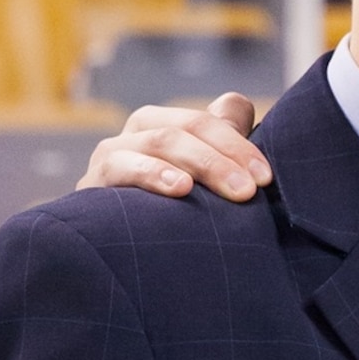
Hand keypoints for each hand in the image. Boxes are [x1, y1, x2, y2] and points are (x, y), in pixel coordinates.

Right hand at [79, 93, 270, 201]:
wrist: (112, 255)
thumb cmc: (166, 216)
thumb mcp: (199, 180)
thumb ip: (220, 140)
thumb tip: (238, 104)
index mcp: (167, 125)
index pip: (208, 120)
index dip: (240, 143)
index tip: (266, 178)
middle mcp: (139, 132)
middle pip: (188, 126)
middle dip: (226, 156)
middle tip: (252, 190)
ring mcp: (113, 153)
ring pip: (160, 141)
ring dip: (202, 163)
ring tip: (233, 190)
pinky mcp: (92, 181)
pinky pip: (120, 166)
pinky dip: (153, 173)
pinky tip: (180, 188)